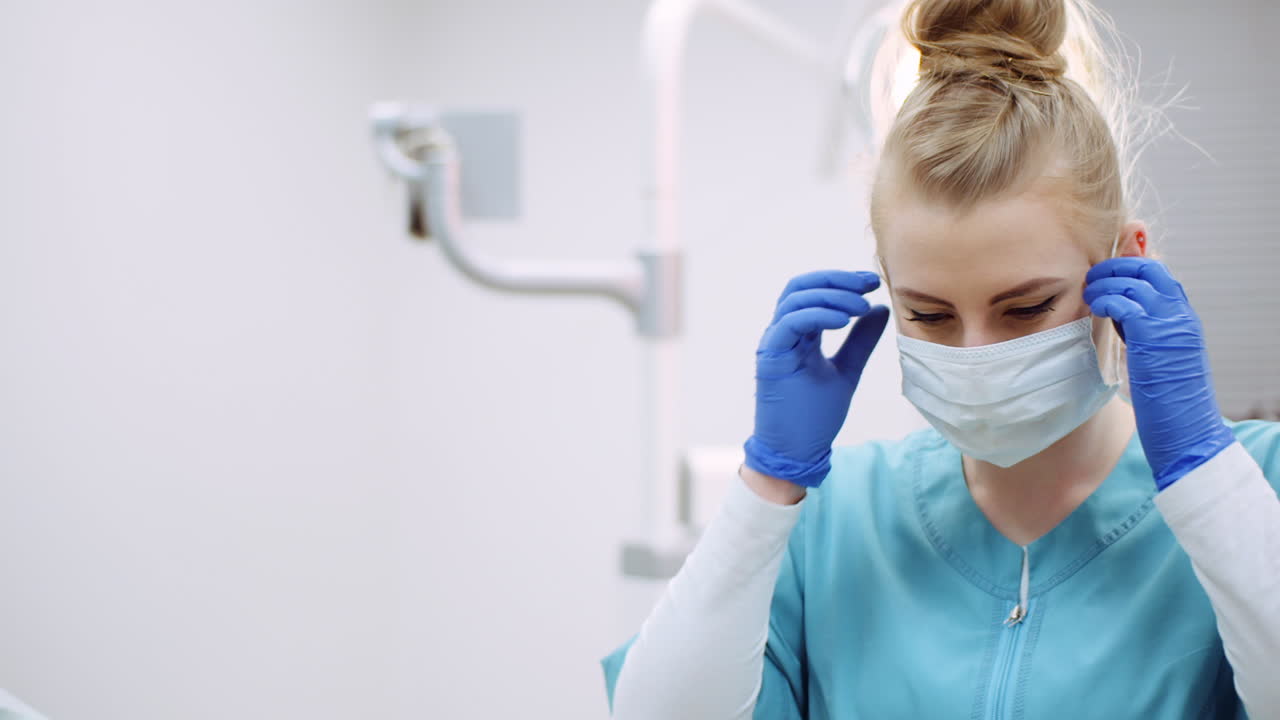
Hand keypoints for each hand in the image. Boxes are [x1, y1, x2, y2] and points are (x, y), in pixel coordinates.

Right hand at [742, 270, 889, 487]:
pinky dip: (817, 315)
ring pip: (794, 300)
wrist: (797, 451)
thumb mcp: (847, 370)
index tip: (872, 282)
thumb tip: (879, 308)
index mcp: (799, 334)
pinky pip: (789, 324)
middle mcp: (783, 334)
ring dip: (830, 296)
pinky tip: (844, 321)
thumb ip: (860, 340)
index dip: (842, 280)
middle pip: (800, 287)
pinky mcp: (771, 358)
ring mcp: (774, 344)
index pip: (813, 291)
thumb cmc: (815, 416)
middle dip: (836, 280)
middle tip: (867, 285)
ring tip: (859, 306)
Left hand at [1084, 258, 1235, 488]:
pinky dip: (1106, 300)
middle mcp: (1181, 316)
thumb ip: (1147, 333)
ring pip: (1133, 283)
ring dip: (1105, 284)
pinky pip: (1125, 304)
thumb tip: (1122, 317)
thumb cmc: (1170, 401)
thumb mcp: (1162, 357)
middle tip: (1093, 278)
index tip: (1107, 276)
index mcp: (1185, 319)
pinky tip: (1095, 308)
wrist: (1188, 431)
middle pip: (1148, 269)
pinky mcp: (1152, 338)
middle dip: (1116, 267)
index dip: (1130, 268)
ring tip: (1088, 294)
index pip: (1160, 274)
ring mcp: (1169, 325)